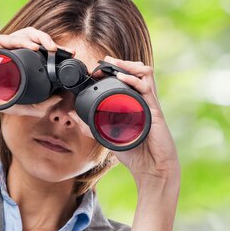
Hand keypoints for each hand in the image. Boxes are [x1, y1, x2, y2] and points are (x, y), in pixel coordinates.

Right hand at [0, 27, 74, 111]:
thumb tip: (60, 100)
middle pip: (36, 38)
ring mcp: (3, 43)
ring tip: (52, 48)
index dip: (56, 51)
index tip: (70, 55)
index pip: (41, 49)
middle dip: (52, 42)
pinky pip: (11, 39)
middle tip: (64, 52)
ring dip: (42, 39)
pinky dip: (24, 42)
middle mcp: (13, 48)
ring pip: (26, 33)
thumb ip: (38, 106)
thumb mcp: (19, 105)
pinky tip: (35, 48)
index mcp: (20, 58)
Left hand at [100, 56, 180, 186]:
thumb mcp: (109, 137)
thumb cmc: (136, 154)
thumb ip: (94, 127)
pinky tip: (122, 77)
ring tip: (113, 63)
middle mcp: (144, 100)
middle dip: (120, 63)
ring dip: (128, 65)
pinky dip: (133, 79)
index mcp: (135, 104)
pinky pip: (146, 89)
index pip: (128, 79)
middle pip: (137, 71)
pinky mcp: (154, 111)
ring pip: (144, 73)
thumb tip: (74, 117)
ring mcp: (150, 104)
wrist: (153, 168)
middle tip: (104, 63)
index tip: (97, 70)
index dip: (114, 70)